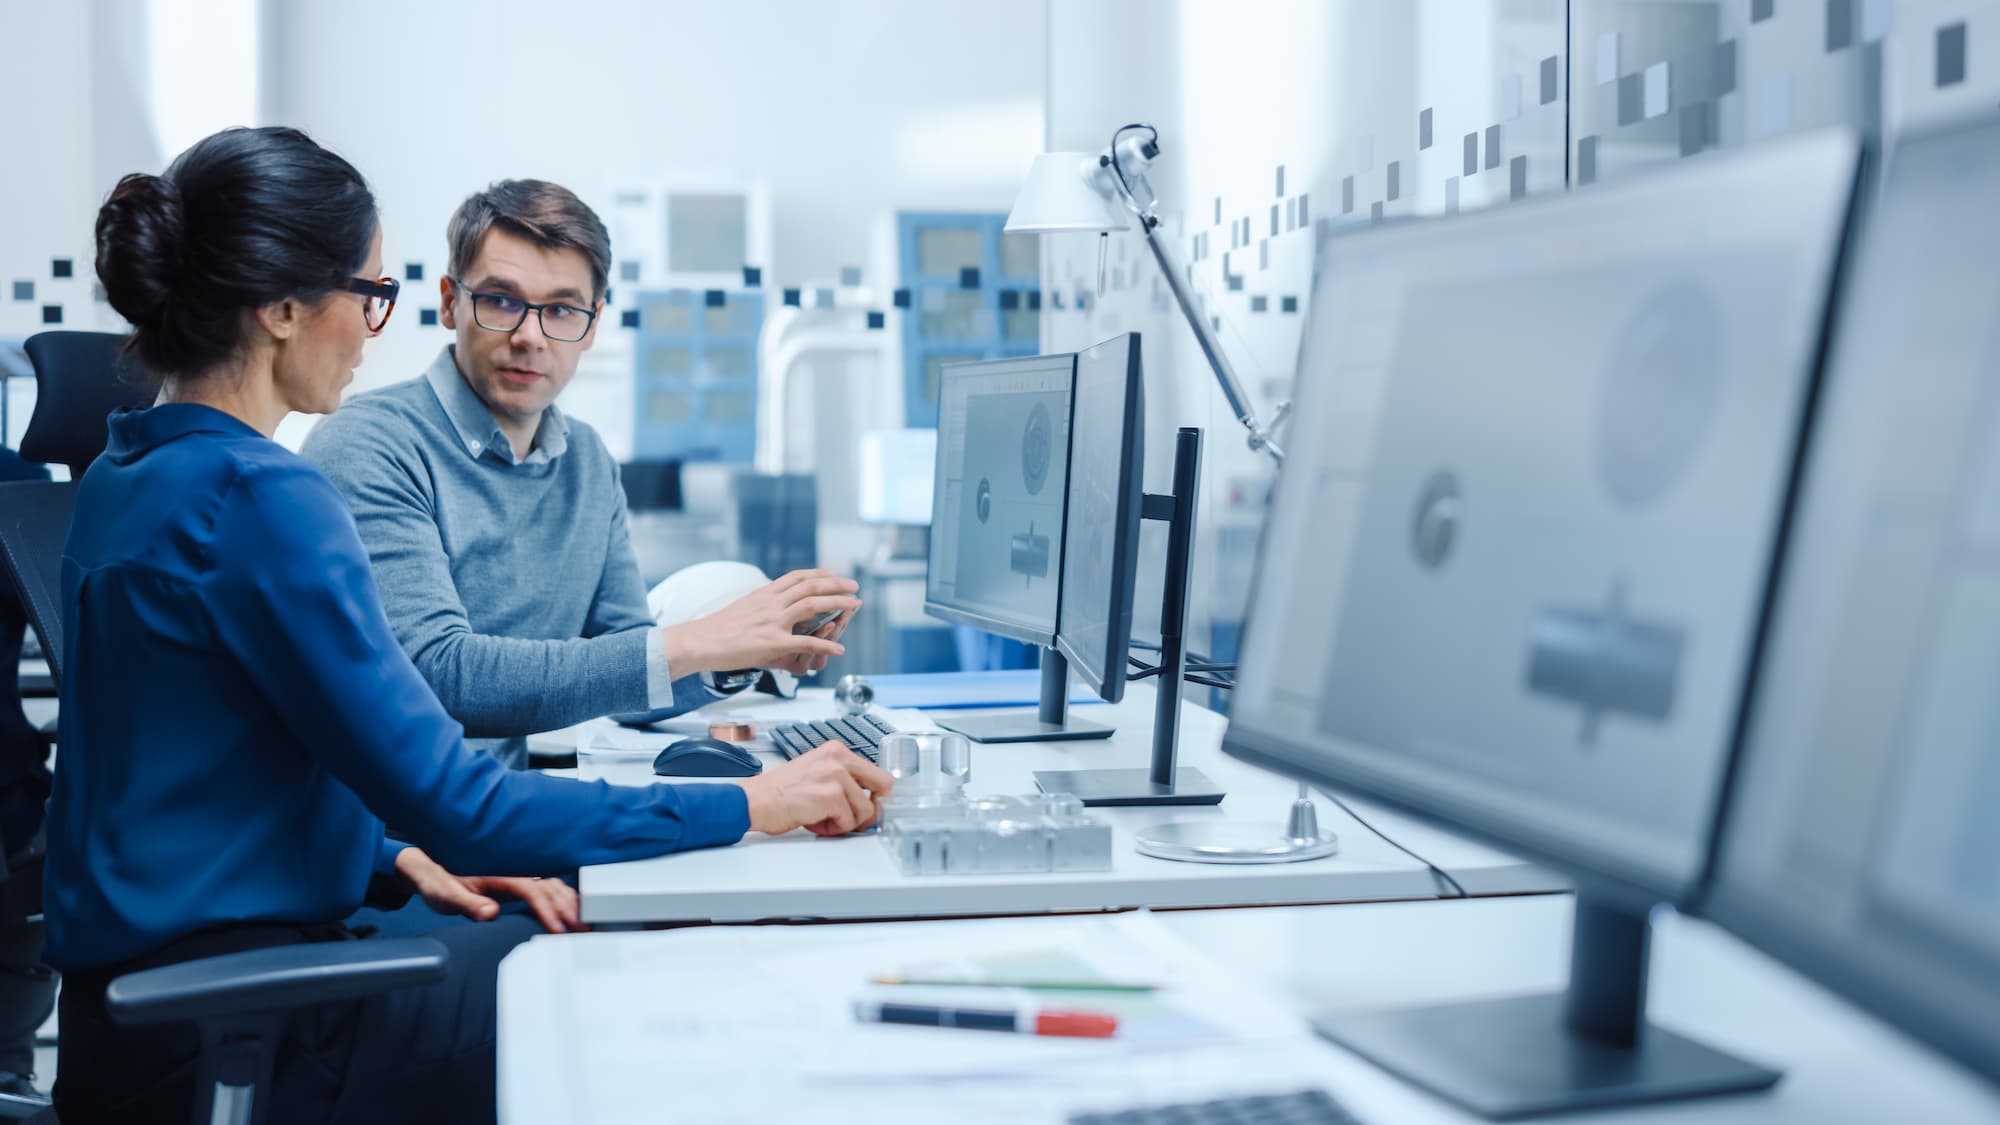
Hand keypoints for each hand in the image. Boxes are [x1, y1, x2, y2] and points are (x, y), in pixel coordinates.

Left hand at [393, 847, 583, 933]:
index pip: (533, 890)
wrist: (429, 868)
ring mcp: (516, 875)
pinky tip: (572, 910)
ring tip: (584, 923)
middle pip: (550, 887)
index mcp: (499, 874)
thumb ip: (468, 904)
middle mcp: (512, 872)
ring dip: (570, 903)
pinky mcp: (516, 882)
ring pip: (552, 885)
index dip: (548, 910)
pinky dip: (563, 898)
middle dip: (568, 908)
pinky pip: (547, 887)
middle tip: (583, 930)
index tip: (558, 929)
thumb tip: (491, 912)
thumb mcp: (446, 895)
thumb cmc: (438, 881)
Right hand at [663, 569, 859, 676]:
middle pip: (811, 586)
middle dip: (837, 585)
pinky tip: (839, 649)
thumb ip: (763, 603)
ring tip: (854, 607)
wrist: (700, 641)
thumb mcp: (743, 606)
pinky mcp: (772, 643)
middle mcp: (772, 603)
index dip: (821, 575)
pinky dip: (826, 644)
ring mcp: (773, 622)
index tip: (835, 576)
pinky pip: (806, 642)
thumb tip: (776, 603)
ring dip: (838, 605)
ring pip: (813, 606)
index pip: (799, 576)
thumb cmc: (718, 628)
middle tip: (855, 587)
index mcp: (765, 593)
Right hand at [733, 742, 894, 835]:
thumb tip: (869, 801)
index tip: (869, 806)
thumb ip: (843, 780)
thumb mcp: (817, 773)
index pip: (877, 772)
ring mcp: (835, 775)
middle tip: (853, 818)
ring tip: (822, 818)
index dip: (875, 795)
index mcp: (836, 750)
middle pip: (883, 786)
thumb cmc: (780, 792)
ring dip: (845, 822)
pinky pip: (848, 821)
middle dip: (870, 808)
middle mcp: (838, 758)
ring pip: (865, 810)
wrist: (754, 801)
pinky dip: (833, 829)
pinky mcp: (830, 795)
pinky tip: (815, 822)